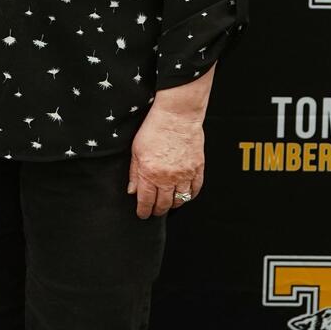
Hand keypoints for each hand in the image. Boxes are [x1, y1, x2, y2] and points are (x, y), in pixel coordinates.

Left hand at [127, 103, 204, 217]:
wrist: (177, 115)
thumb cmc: (154, 128)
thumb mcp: (136, 150)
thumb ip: (134, 173)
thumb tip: (132, 191)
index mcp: (150, 173)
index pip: (146, 201)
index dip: (144, 211)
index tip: (142, 214)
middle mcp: (167, 177)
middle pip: (164, 204)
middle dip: (158, 210)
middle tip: (155, 211)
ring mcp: (184, 174)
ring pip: (180, 200)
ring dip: (174, 205)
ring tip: (169, 204)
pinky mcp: (197, 169)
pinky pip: (195, 190)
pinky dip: (190, 196)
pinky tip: (185, 195)